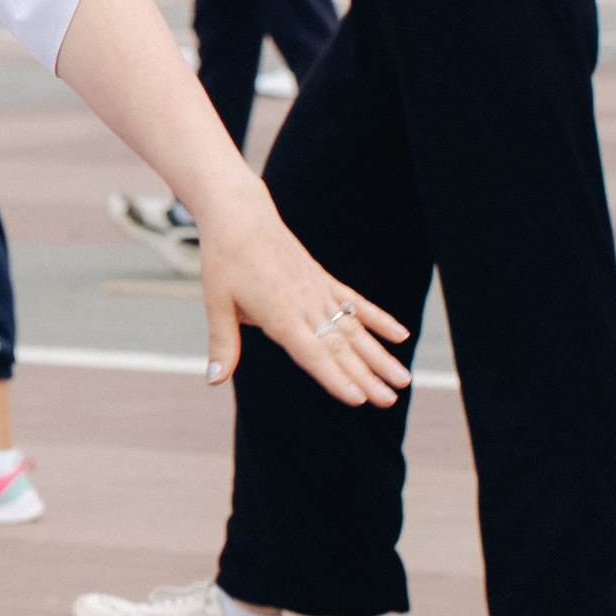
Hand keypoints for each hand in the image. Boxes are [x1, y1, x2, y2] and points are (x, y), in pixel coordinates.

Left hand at [197, 188, 408, 406]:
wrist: (240, 215)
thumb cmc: (224, 259)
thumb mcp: (216, 302)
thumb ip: (222, 344)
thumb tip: (212, 380)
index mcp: (278, 313)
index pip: (312, 352)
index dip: (334, 377)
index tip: (357, 398)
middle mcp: (305, 304)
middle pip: (340, 346)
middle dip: (366, 376)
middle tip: (389, 401)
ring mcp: (319, 291)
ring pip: (354, 329)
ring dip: (379, 355)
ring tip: (403, 380)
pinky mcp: (324, 280)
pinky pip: (356, 302)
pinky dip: (379, 319)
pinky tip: (400, 335)